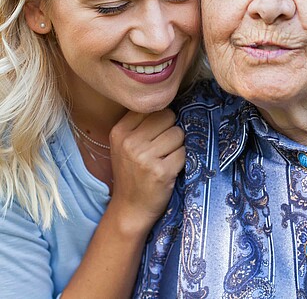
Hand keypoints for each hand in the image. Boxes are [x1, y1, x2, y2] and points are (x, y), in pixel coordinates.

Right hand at [108, 109, 184, 231]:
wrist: (130, 209)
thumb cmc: (132, 173)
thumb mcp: (126, 144)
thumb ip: (143, 122)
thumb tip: (171, 99)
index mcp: (120, 131)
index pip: (154, 108)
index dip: (162, 119)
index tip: (157, 134)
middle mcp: (130, 142)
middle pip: (169, 117)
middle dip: (171, 131)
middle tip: (162, 148)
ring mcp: (145, 157)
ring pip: (178, 134)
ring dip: (178, 147)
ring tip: (165, 159)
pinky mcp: (161, 172)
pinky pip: (183, 153)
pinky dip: (182, 161)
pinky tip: (170, 170)